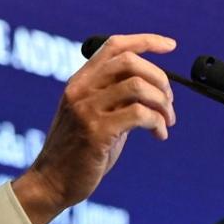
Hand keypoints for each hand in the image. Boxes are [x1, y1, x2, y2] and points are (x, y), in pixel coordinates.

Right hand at [13, 34, 176, 223]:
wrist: (52, 182)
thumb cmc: (78, 152)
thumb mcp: (94, 115)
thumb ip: (115, 97)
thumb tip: (153, 87)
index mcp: (80, 81)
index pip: (114, 45)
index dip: (145, 40)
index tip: (171, 45)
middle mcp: (80, 89)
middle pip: (130, 62)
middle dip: (160, 78)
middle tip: (169, 102)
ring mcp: (86, 109)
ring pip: (138, 86)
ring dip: (162, 103)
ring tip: (166, 121)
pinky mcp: (96, 132)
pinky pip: (139, 114)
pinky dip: (157, 122)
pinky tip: (159, 135)